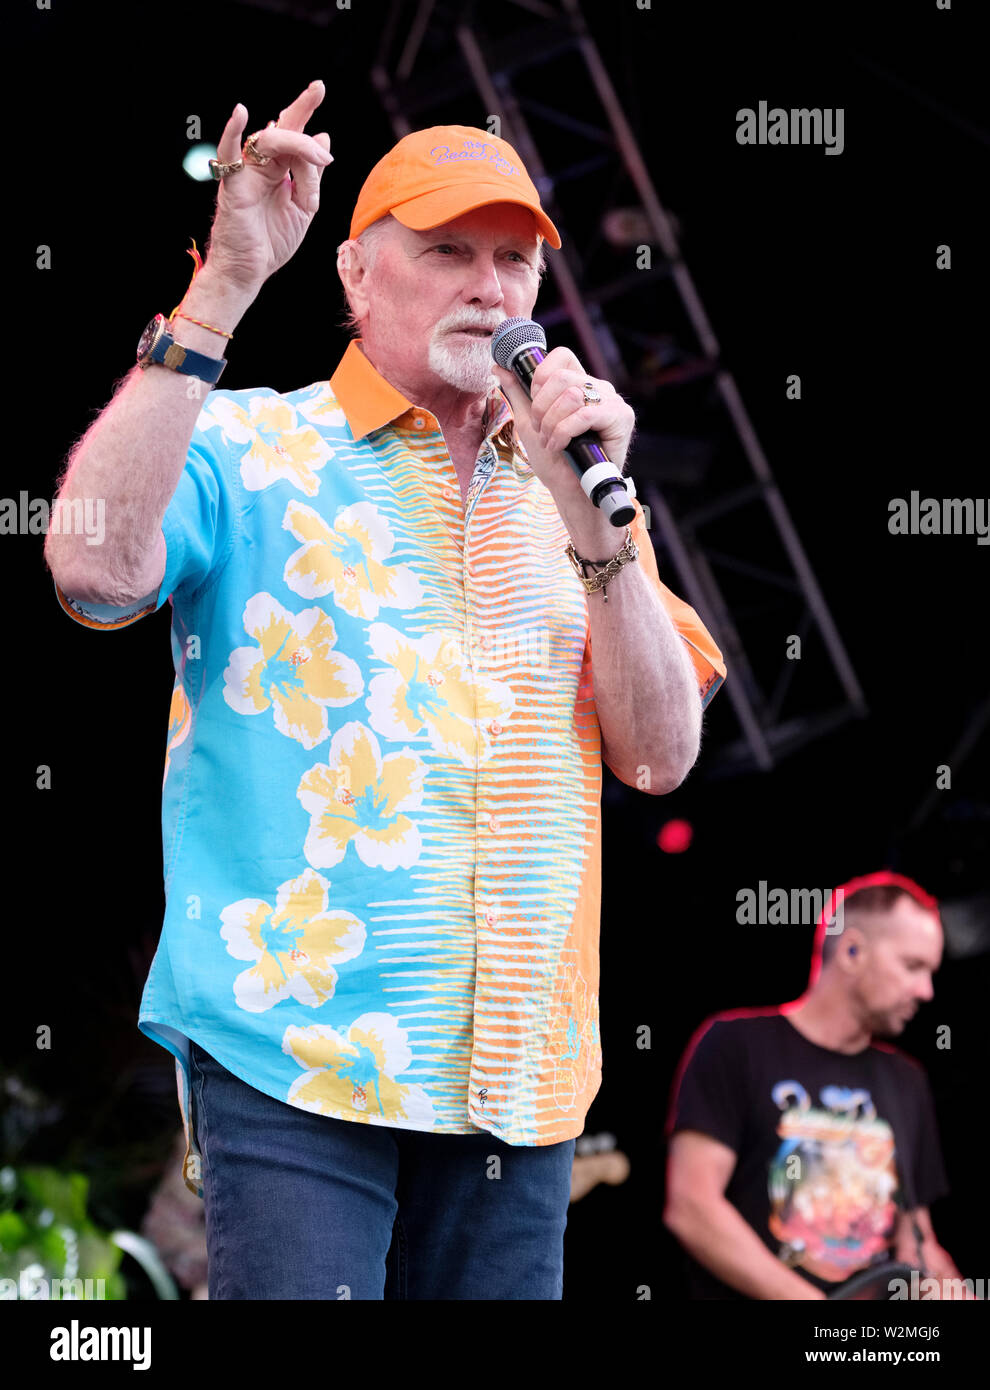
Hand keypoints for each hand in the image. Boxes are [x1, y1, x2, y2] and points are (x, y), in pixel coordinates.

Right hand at [204, 81, 333, 292]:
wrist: (249, 272)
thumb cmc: (271, 243)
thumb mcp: (303, 208)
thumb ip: (312, 176)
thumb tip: (323, 138)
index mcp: (278, 171)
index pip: (293, 137)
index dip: (305, 113)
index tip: (318, 89)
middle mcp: (261, 167)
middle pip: (282, 131)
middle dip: (300, 107)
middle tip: (318, 88)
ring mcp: (246, 173)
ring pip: (271, 142)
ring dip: (300, 148)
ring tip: (323, 160)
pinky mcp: (233, 186)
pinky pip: (229, 154)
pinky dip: (232, 132)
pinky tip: (240, 113)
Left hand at [491, 347, 635, 505]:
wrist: (570, 491)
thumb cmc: (554, 459)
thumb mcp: (529, 422)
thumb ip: (517, 393)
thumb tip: (498, 367)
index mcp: (579, 383)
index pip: (561, 355)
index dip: (541, 376)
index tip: (535, 403)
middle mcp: (598, 387)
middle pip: (562, 376)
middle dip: (542, 407)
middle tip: (541, 429)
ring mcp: (611, 401)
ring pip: (572, 395)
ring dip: (552, 423)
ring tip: (551, 442)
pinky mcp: (621, 418)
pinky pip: (585, 415)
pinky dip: (565, 432)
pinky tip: (561, 446)